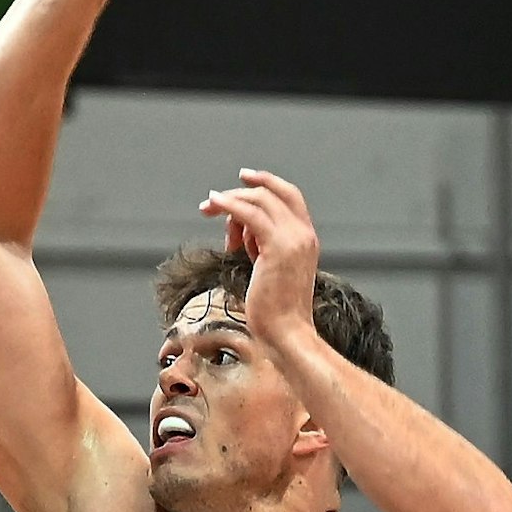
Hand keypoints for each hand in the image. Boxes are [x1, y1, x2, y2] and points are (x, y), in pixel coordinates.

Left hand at [198, 169, 319, 344]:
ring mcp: (294, 238)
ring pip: (261, 201)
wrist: (287, 331)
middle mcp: (304, 234)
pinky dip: (230, 205)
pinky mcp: (278, 247)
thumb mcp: (266, 272)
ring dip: (230, 200)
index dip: (267, 184)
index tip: (242, 180)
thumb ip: (258, 248)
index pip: (289, 198)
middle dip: (242, 189)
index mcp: (305, 239)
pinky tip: (214, 205)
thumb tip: (239, 234)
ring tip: (206, 208)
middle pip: (274, 194)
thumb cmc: (274, 312)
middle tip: (212, 199)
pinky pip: (251, 214)